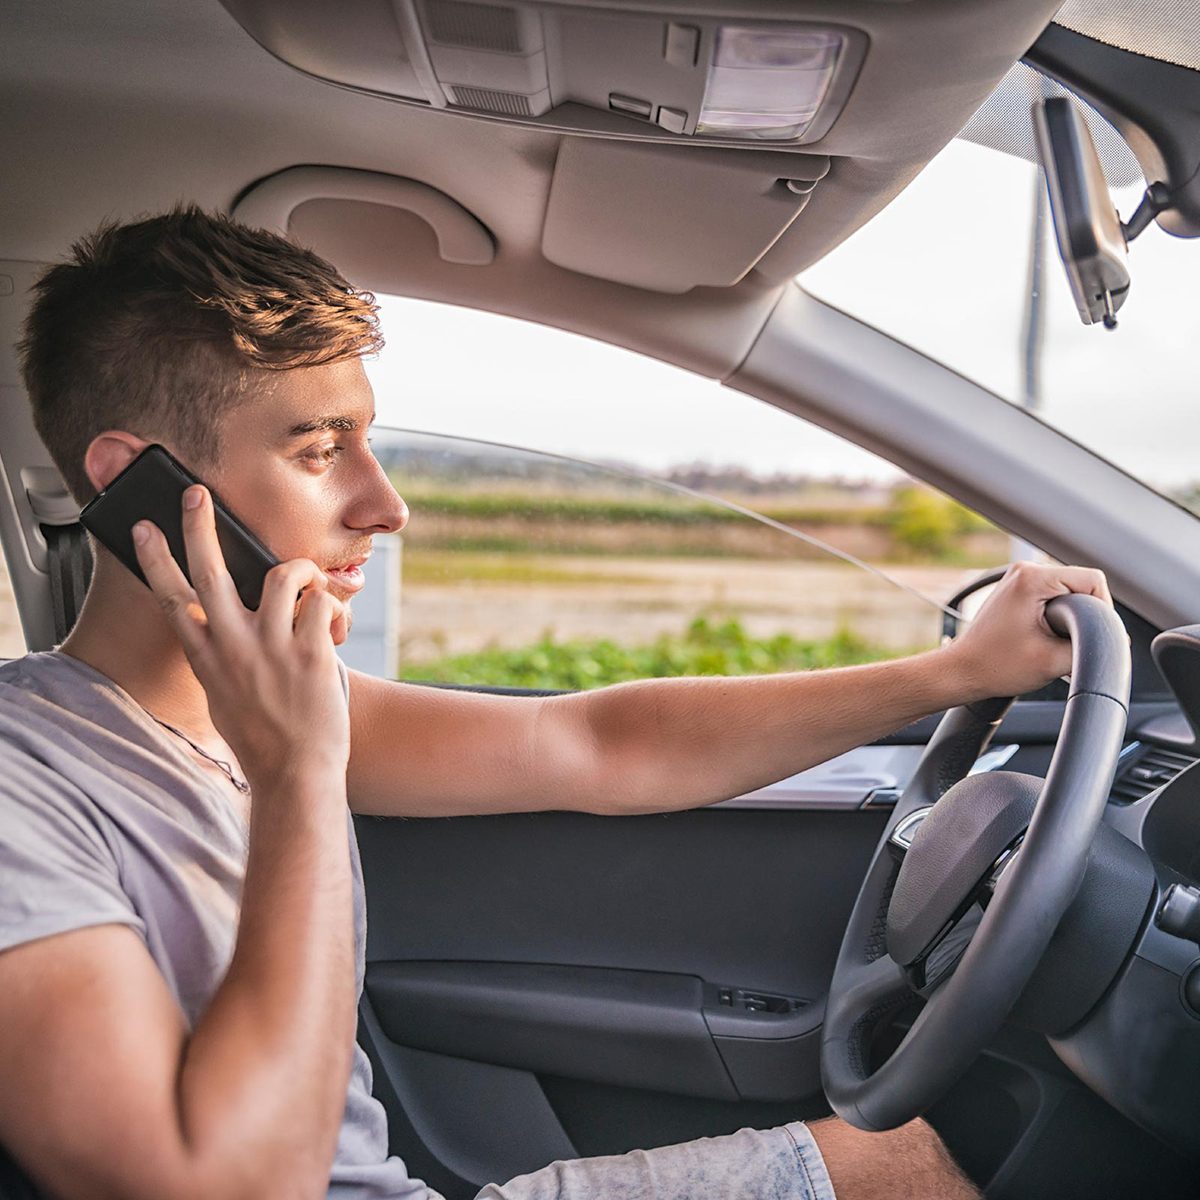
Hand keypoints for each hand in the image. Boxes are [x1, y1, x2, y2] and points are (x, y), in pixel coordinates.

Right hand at [132, 485, 350, 788]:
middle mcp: (233, 646)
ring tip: (309, 583)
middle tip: (197, 494)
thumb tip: (225, 625)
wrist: (295, 774)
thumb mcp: (223, 696)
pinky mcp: (310, 652)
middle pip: (210, 572)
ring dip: (302, 570)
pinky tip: (335, 625)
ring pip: (284, 575)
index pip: (171, 598)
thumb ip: (223, 657)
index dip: (156, 559)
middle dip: (200, 527)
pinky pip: (323, 602)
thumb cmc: (264, 738)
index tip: (143, 527)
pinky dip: (333, 605)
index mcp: (206, 658)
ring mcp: (271, 647)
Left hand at [946, 561, 1113, 700]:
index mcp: (1032, 578)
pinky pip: (1053, 597)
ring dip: (1069, 618)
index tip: (1088, 636)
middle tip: (1064, 643)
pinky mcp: (1017, 591)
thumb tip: (1114, 640)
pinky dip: (1057, 617)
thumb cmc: (996, 666)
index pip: (1094, 580)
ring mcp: (1018, 578)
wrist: (962, 672)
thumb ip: (1092, 645)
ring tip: (1049, 641)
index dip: (1102, 610)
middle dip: (1083, 616)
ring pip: (1069, 592)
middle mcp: (1024, 570)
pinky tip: (1043, 637)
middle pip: (1081, 585)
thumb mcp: (1055, 661)